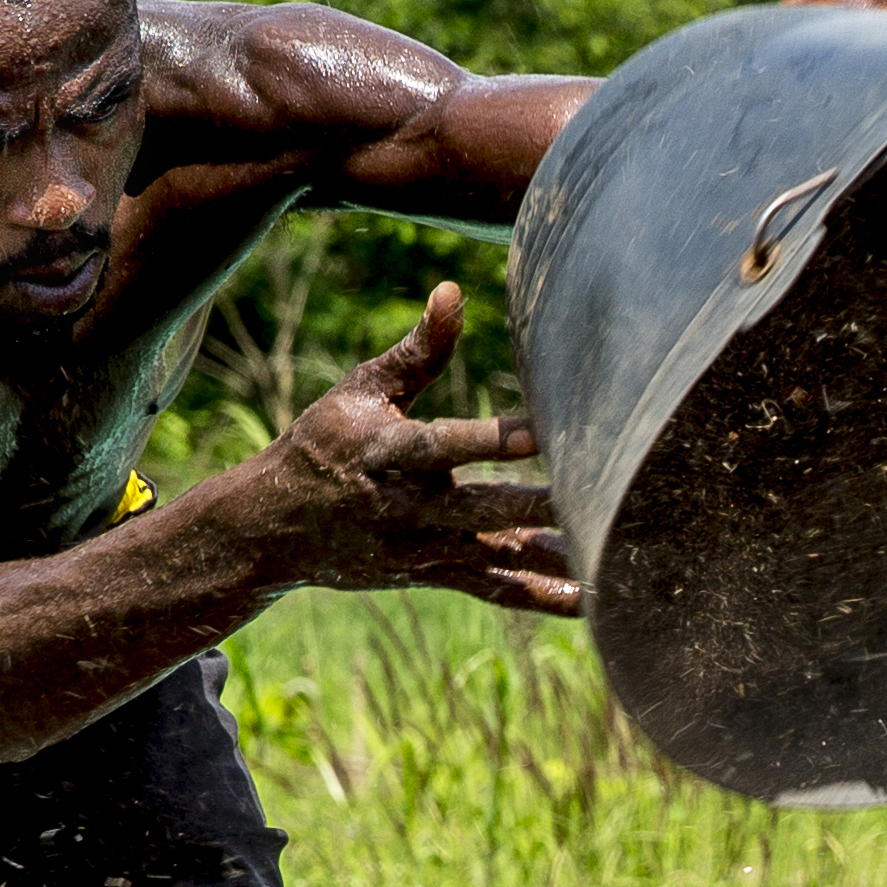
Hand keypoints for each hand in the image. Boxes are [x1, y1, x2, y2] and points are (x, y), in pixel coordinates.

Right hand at [258, 285, 578, 616]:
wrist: (274, 529)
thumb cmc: (327, 443)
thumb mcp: (361, 390)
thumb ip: (417, 350)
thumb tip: (454, 290)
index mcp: (385, 453)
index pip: (440, 446)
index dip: (489, 441)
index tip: (539, 431)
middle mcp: (405, 507)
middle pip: (478, 510)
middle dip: (535, 507)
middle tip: (597, 498)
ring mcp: (422, 548)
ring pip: (495, 557)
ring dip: (552, 557)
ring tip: (612, 554)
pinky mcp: (435, 574)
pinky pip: (494, 589)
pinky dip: (541, 595)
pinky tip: (592, 597)